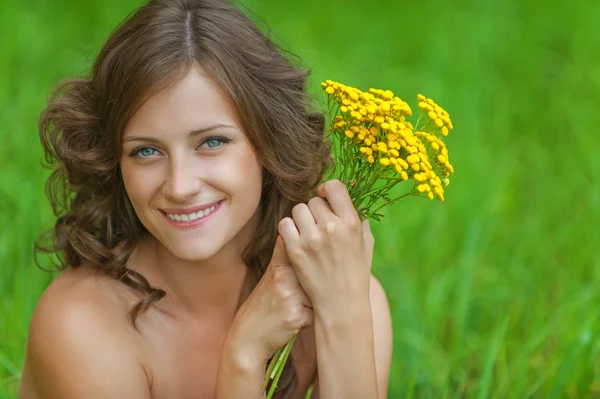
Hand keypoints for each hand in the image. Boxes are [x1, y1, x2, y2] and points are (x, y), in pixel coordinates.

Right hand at [225, 236, 313, 364]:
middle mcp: (285, 277)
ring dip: (313, 305)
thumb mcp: (270, 277)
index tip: (315, 263)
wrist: (247, 336)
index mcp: (279, 266)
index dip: (313, 257)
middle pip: (317, 275)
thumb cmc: (263, 306)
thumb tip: (291, 234)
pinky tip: (295, 322)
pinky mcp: (297, 315)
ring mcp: (291, 295)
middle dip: (316, 287)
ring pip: (319, 295)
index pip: (303, 253)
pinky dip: (310, 320)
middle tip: (297, 298)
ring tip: (294, 311)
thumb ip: (283, 256)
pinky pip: (317, 314)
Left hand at [278, 179, 374, 314]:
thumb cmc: (356, 275)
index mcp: (351, 223)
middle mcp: (332, 227)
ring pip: (298, 210)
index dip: (326, 189)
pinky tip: (295, 239)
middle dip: (314, 210)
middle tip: (317, 225)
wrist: (341, 304)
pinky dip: (288, 229)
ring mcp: (312, 239)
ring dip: (300, 219)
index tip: (324, 196)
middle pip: (313, 201)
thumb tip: (356, 208)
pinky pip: (284, 224)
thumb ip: (361, 225)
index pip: (334, 187)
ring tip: (306, 232)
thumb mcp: (366, 247)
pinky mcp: (295, 250)